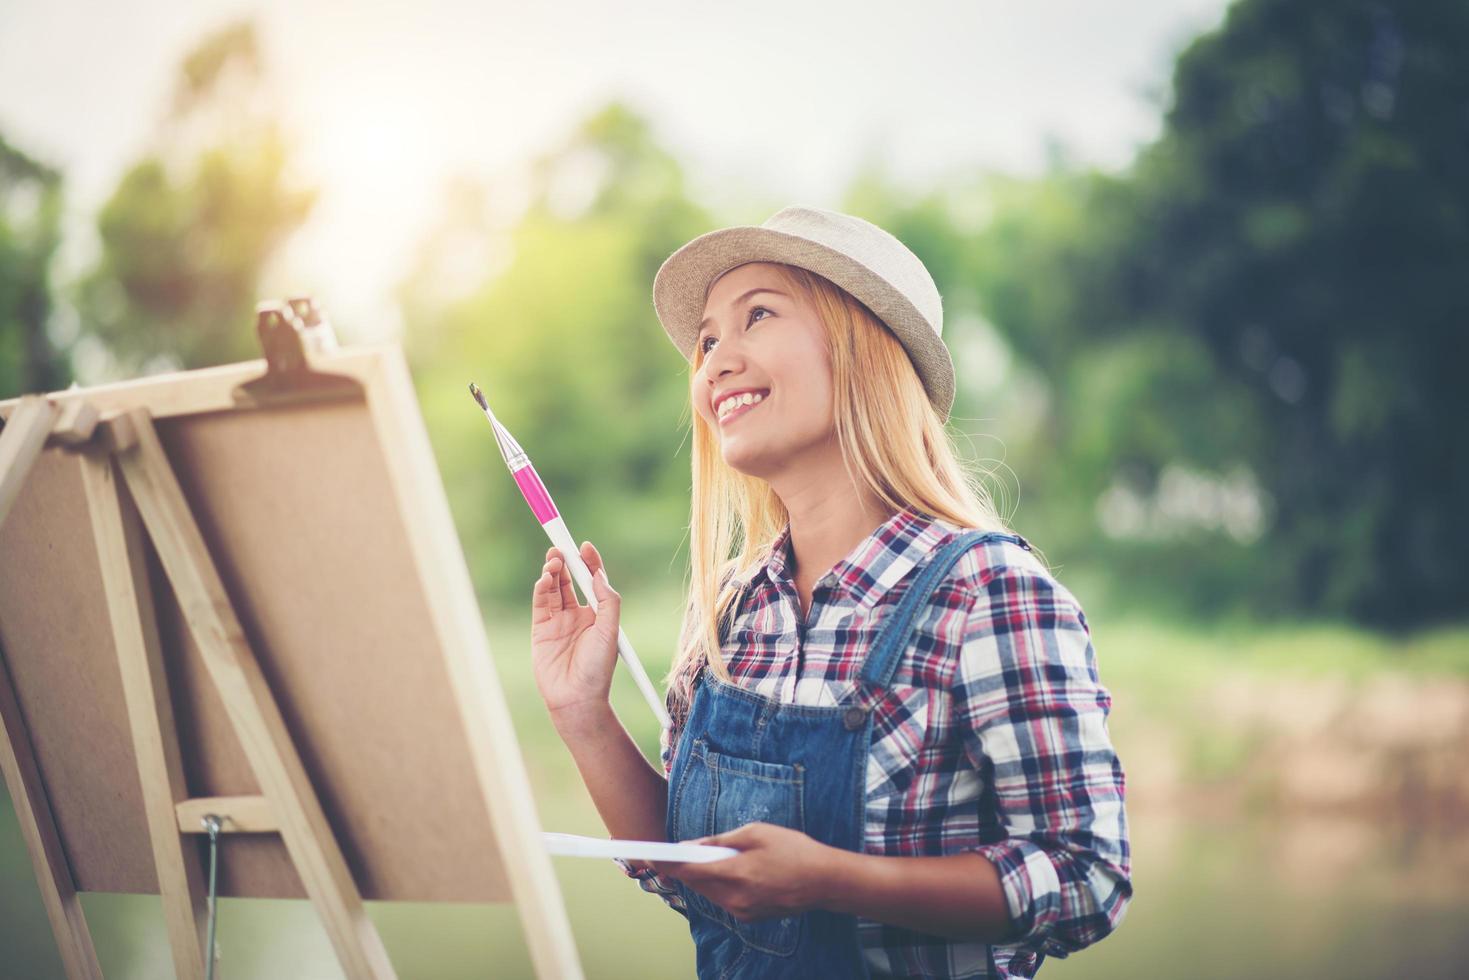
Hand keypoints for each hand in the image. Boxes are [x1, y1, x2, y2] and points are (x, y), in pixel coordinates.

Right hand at [530, 541, 620, 717]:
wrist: (577, 698)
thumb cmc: (598, 668)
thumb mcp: (610, 631)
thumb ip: (607, 600)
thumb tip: (598, 574)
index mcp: (597, 614)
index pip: (592, 581)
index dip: (589, 563)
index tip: (585, 546)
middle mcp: (577, 615)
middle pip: (570, 580)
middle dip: (566, 562)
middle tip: (562, 548)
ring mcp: (558, 621)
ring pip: (554, 588)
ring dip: (553, 572)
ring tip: (554, 560)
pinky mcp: (540, 629)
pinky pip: (541, 603)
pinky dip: (541, 588)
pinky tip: (545, 579)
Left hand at [650, 822, 839, 922]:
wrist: (824, 881)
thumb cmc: (793, 849)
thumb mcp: (756, 832)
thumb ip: (721, 840)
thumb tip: (695, 845)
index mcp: (736, 874)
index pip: (690, 870)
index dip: (668, 862)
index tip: (651, 855)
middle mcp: (735, 898)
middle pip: (696, 883)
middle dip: (683, 867)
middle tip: (673, 852)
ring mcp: (742, 911)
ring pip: (708, 892)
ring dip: (701, 876)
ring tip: (703, 857)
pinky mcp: (750, 916)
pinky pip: (723, 899)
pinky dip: (718, 885)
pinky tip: (725, 871)